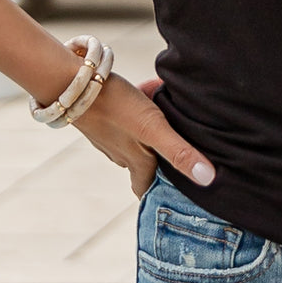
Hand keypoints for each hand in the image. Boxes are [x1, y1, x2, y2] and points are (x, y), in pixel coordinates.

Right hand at [67, 55, 213, 196]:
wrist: (73, 83)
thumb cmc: (114, 107)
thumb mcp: (153, 129)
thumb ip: (179, 152)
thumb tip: (208, 179)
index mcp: (135, 161)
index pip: (145, 189)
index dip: (158, 195)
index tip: (174, 199)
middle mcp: (121, 151)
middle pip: (145, 162)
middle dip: (163, 158)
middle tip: (183, 149)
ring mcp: (109, 133)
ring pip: (138, 136)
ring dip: (155, 129)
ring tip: (172, 113)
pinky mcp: (103, 113)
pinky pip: (130, 113)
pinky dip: (143, 106)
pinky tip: (151, 90)